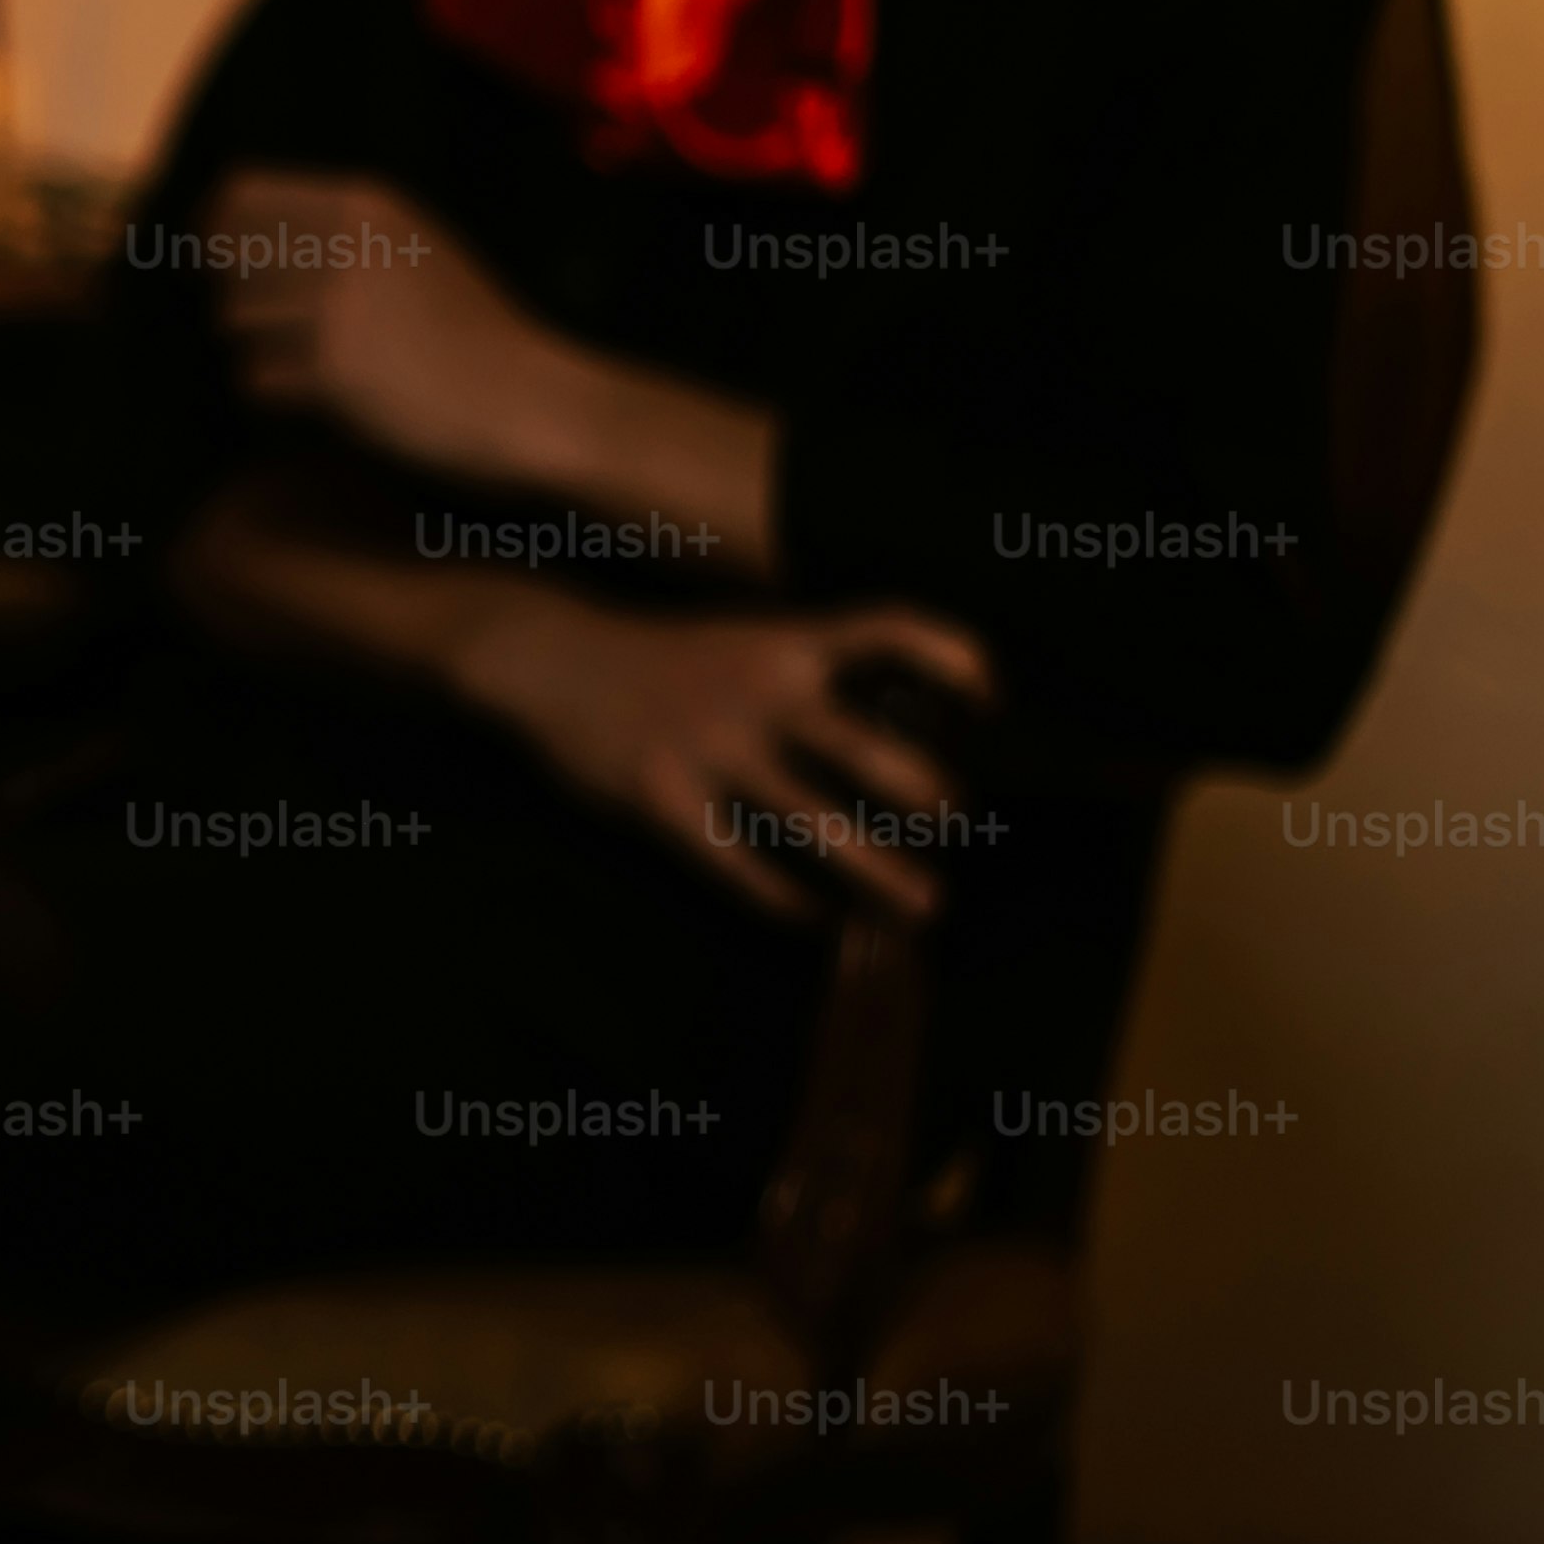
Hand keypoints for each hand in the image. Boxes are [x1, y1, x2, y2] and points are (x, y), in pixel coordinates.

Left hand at [209, 169, 576, 494]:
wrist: (529, 398)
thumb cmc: (471, 331)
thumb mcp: (414, 250)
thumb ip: (343, 231)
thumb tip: (231, 225)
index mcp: (367, 205)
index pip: (241, 192)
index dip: (213, 227)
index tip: (214, 261)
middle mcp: (348, 244)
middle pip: (227, 257)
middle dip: (235, 295)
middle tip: (274, 328)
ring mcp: (341, 306)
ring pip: (233, 320)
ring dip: (256, 348)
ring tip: (305, 367)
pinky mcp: (335, 369)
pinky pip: (255, 378)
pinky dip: (273, 394)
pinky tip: (316, 399)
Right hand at [449, 593, 998, 919]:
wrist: (550, 657)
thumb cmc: (659, 656)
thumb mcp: (742, 637)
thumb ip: (810, 670)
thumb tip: (898, 723)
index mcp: (785, 641)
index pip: (891, 628)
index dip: (953, 658)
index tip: (993, 698)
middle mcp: (757, 692)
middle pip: (867, 748)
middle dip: (926, 795)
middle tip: (955, 822)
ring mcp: (711, 748)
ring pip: (813, 821)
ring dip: (878, 871)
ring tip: (924, 906)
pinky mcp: (665, 799)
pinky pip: (740, 863)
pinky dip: (785, 898)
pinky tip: (814, 915)